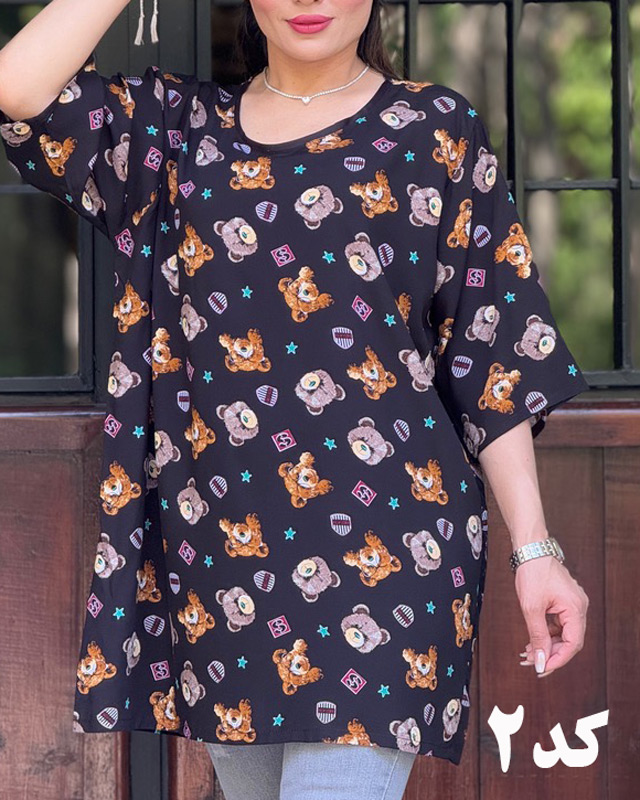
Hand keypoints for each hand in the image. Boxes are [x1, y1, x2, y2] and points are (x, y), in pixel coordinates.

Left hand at [514, 555, 588, 677]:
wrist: (529, 549)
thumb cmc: (532, 572)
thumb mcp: (531, 607)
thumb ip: (537, 636)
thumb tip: (540, 660)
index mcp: (576, 608)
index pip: (573, 644)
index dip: (558, 660)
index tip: (542, 669)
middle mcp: (578, 607)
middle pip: (569, 641)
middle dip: (550, 654)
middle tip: (531, 663)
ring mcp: (571, 604)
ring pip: (562, 634)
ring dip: (546, 645)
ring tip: (527, 653)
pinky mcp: (562, 601)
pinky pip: (558, 624)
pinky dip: (546, 633)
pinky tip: (531, 640)